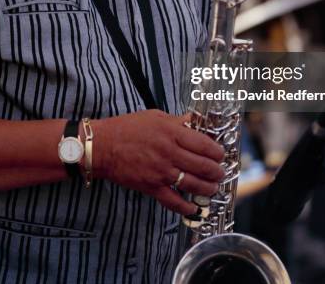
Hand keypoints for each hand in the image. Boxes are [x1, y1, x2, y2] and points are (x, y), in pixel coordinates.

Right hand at [92, 110, 223, 214]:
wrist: (103, 146)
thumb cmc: (127, 128)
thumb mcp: (156, 117)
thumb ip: (178, 121)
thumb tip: (196, 121)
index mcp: (172, 133)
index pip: (204, 145)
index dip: (217, 151)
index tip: (221, 154)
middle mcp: (169, 153)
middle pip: (203, 166)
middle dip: (217, 171)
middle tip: (220, 172)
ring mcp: (161, 172)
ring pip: (194, 185)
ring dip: (208, 189)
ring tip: (212, 188)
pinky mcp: (152, 187)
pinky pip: (174, 201)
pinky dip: (186, 207)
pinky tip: (193, 207)